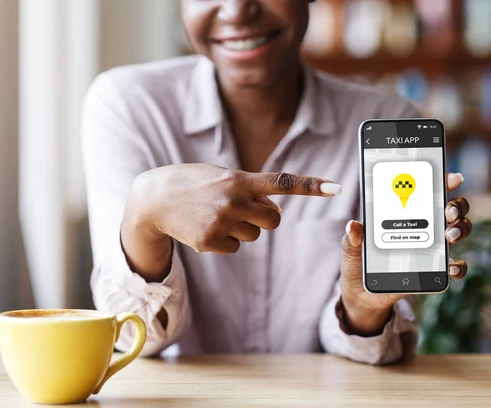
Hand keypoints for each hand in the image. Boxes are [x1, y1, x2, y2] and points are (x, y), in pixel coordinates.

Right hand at [122, 163, 340, 281]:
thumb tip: (273, 211)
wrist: (154, 199)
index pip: (283, 182)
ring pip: (254, 236)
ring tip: (215, 216)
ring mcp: (221, 221)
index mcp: (239, 178)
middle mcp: (234, 199)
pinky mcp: (209, 241)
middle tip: (244, 211)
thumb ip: (249, 188)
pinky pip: (235, 248)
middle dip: (265, 218)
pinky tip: (205, 228)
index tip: (336, 188)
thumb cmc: (193, 184)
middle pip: (274, 220)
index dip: (311, 185)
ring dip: (241, 229)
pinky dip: (224, 241)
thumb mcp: (221, 176)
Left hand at [339, 173, 471, 334]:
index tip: (451, 178)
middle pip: (451, 209)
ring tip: (449, 235)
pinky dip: (458, 266)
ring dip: (461, 229)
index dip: (443, 181)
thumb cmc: (358, 262)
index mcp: (404, 213)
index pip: (428, 191)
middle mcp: (423, 227)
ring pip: (459, 231)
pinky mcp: (432, 271)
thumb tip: (353, 225)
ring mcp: (431, 248)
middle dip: (456, 206)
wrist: (360, 292)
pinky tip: (450, 267)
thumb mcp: (351, 248)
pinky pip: (454, 267)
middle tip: (447, 212)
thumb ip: (353, 237)